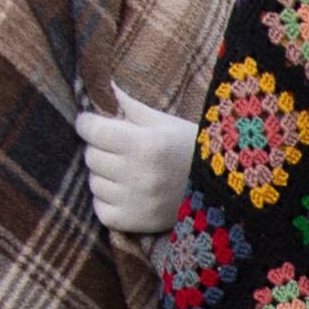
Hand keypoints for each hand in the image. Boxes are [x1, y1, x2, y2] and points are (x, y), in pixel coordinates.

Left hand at [79, 87, 197, 236]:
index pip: (93, 130)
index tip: (90, 123)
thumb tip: (105, 85)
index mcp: (147, 143)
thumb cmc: (190, 148)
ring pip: (94, 183)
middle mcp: (140, 173)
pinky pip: (101, 209)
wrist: (221, 190)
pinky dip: (106, 200)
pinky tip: (124, 192)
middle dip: (98, 148)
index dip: (87, 124)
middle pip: (91, 156)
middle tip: (114, 147)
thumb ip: (130, 106)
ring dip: (103, 175)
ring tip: (123, 170)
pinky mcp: (136, 223)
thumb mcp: (165, 122)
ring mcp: (137, 201)